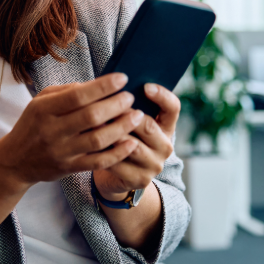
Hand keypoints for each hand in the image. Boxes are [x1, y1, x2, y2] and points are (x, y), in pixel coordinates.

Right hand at [0, 73, 144, 187]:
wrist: (14, 161)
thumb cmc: (33, 125)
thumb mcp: (40, 102)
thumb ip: (66, 91)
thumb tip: (95, 85)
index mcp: (44, 109)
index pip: (77, 95)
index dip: (102, 86)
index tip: (122, 78)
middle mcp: (52, 130)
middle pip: (91, 116)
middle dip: (116, 105)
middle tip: (131, 98)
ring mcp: (61, 151)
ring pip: (97, 139)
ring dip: (121, 127)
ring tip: (137, 116)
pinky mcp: (69, 168)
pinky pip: (97, 161)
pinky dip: (117, 153)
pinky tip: (131, 143)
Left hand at [93, 83, 179, 199]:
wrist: (118, 177)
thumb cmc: (122, 140)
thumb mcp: (130, 123)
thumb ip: (129, 106)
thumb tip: (115, 83)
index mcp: (166, 128)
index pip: (173, 107)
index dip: (162, 95)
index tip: (146, 86)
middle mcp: (165, 146)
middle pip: (149, 126)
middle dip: (126, 114)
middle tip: (107, 105)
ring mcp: (154, 165)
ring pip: (132, 146)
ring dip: (113, 134)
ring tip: (95, 123)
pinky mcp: (140, 180)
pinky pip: (120, 163)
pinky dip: (104, 153)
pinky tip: (90, 144)